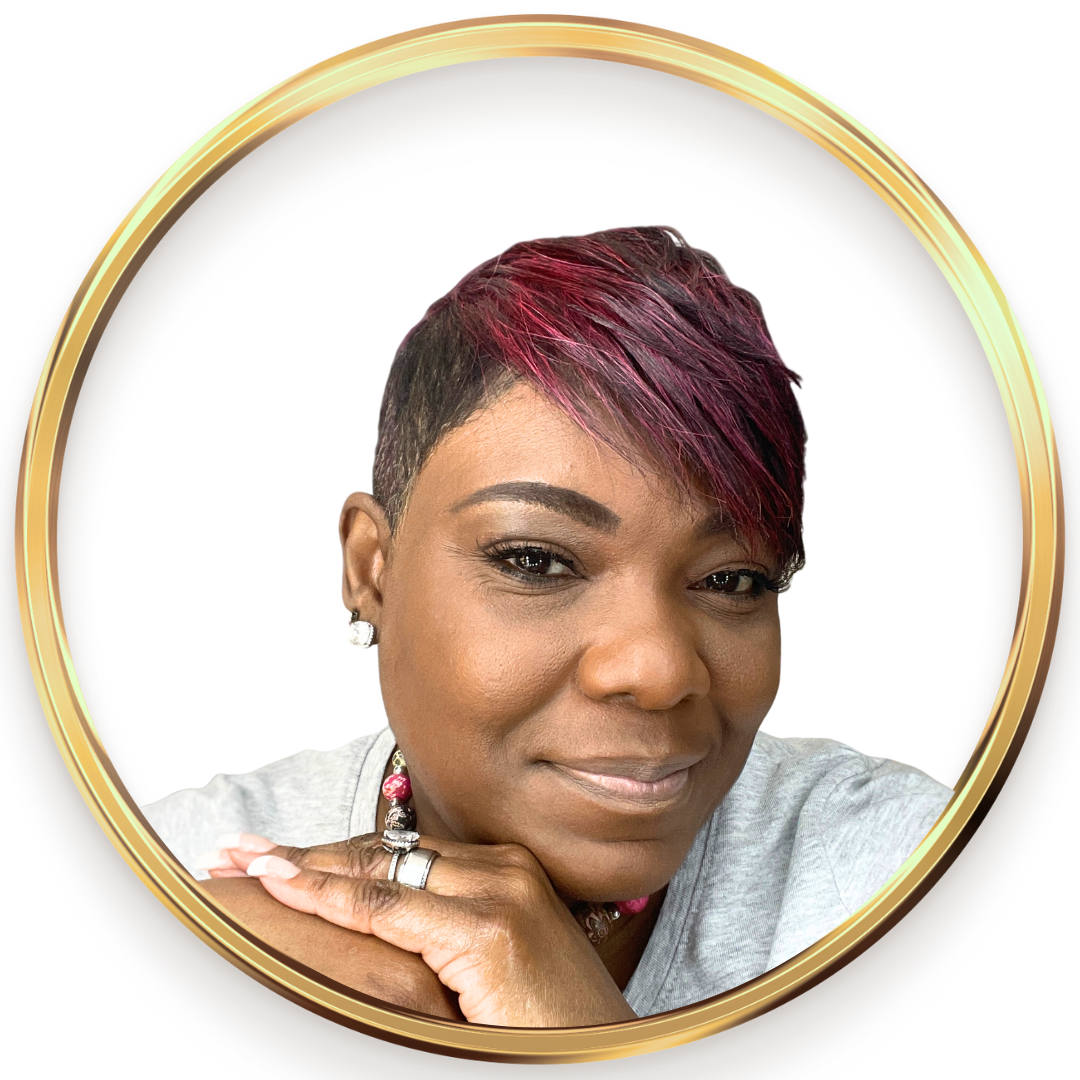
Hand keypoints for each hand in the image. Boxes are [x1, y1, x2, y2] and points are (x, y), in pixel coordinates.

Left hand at [208, 832, 637, 1027]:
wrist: (611, 1065)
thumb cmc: (548, 1031)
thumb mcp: (484, 977)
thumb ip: (437, 944)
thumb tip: (367, 944)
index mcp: (502, 874)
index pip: (399, 855)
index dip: (331, 858)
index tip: (273, 859)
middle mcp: (501, 870)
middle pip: (382, 852)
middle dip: (302, 854)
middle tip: (237, 852)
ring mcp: (498, 893)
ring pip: (378, 869)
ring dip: (299, 867)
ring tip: (241, 865)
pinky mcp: (490, 930)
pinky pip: (388, 908)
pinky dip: (328, 895)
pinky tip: (281, 886)